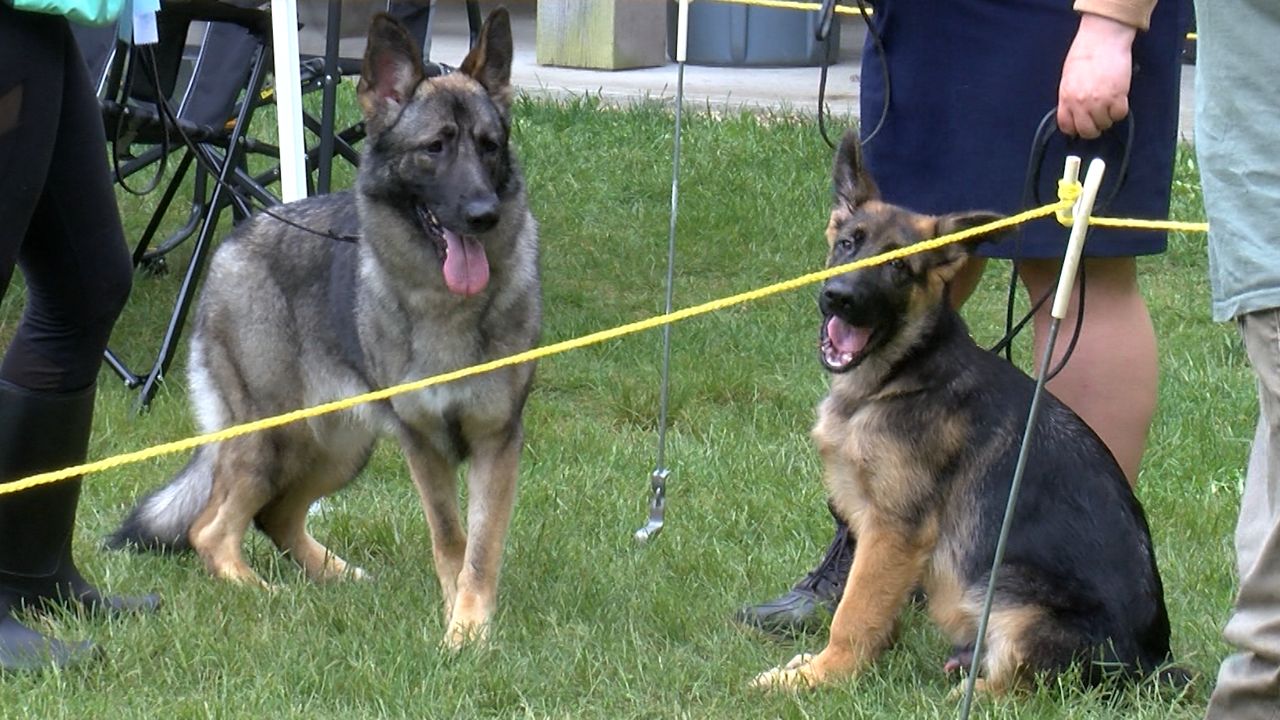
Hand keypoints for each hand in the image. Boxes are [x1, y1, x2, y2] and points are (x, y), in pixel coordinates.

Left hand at [1057, 13, 1137, 138]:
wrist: (1102, 39)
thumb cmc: (1085, 53)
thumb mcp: (1068, 79)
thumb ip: (1069, 97)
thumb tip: (1073, 111)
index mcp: (1066, 98)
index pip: (1066, 125)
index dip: (1074, 129)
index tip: (1079, 128)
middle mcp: (1081, 103)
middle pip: (1087, 130)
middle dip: (1093, 129)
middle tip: (1098, 121)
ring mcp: (1099, 101)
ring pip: (1104, 124)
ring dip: (1108, 118)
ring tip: (1108, 106)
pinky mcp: (1117, 96)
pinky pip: (1119, 115)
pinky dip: (1120, 111)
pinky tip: (1118, 101)